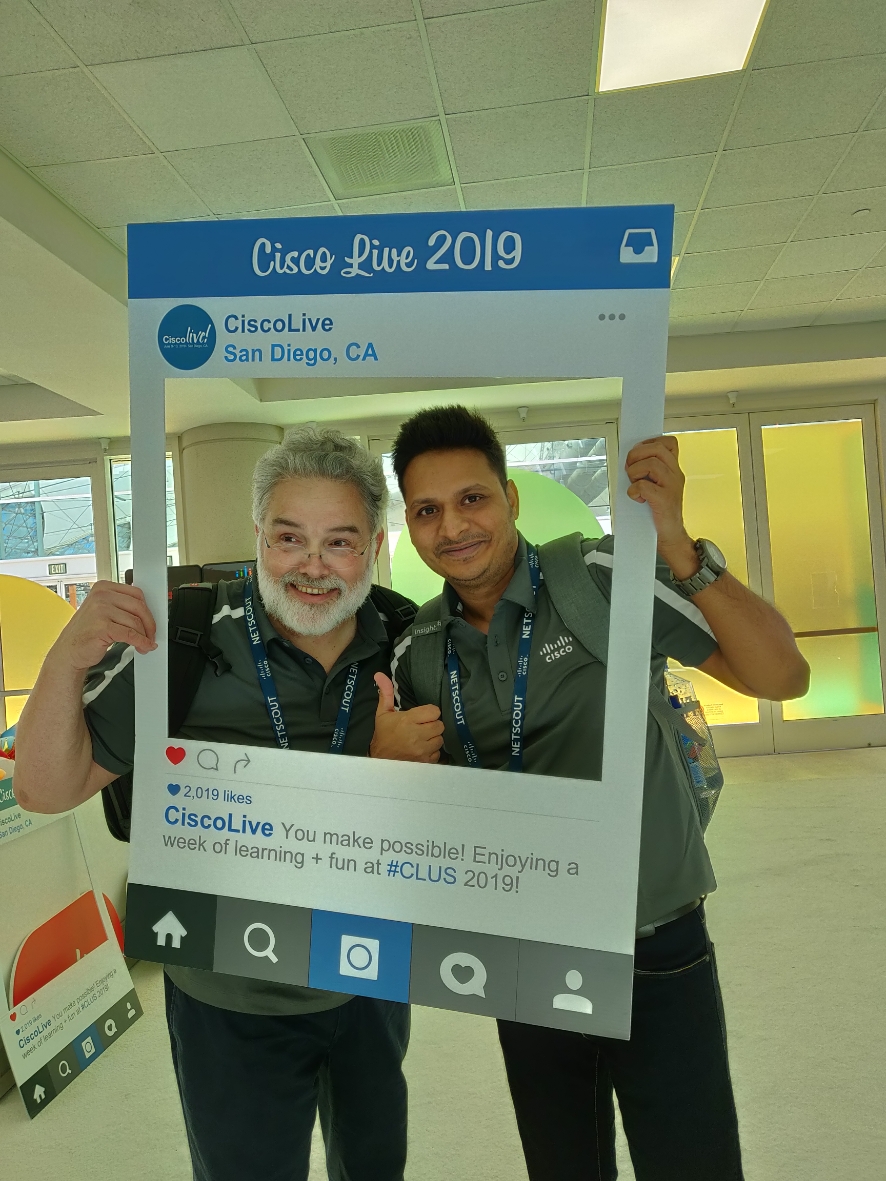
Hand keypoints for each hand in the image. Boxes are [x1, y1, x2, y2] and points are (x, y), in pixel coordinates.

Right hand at [52, 580, 157, 672]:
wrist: (68, 651)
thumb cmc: (86, 632)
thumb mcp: (102, 611)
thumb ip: (121, 606)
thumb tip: (147, 612)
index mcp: (103, 588)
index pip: (136, 593)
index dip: (147, 609)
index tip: (151, 620)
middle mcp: (101, 596)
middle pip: (139, 607)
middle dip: (149, 623)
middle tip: (151, 635)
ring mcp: (100, 610)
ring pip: (135, 622)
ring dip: (144, 636)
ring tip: (144, 644)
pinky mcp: (102, 627)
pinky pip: (130, 634)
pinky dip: (141, 642)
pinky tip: (143, 647)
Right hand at [369, 673, 444, 762]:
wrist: (378, 759)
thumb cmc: (383, 734)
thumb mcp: (383, 712)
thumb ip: (386, 693)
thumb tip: (379, 674)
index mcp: (407, 720)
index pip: (434, 711)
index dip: (430, 712)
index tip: (423, 715)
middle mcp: (416, 735)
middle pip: (440, 725)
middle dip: (432, 725)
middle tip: (423, 726)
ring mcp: (421, 750)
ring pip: (440, 739)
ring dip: (433, 738)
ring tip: (423, 738)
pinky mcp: (424, 762)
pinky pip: (438, 753)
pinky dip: (432, 751)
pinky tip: (423, 748)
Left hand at [625, 435, 697, 576]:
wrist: (670, 537)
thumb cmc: (659, 512)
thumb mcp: (656, 487)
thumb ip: (648, 472)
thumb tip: (629, 460)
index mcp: (673, 469)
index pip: (669, 443)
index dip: (650, 443)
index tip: (638, 455)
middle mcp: (676, 475)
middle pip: (657, 449)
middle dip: (637, 455)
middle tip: (630, 469)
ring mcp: (672, 487)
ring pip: (651, 464)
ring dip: (635, 473)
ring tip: (635, 484)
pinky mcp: (665, 500)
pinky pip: (645, 486)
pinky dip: (635, 490)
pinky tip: (637, 498)